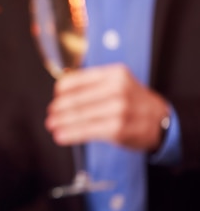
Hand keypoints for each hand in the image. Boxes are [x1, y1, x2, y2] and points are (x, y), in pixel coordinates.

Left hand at [45, 63, 169, 151]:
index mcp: (114, 74)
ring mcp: (118, 109)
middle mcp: (117, 89)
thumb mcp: (118, 82)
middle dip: (59, 108)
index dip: (61, 90)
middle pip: (77, 99)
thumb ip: (93, 83)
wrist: (160, 120)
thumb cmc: (133, 101)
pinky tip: (61, 136)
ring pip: (80, 116)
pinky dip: (70, 134)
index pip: (78, 80)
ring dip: (61, 122)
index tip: (55, 96)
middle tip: (50, 114)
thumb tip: (61, 90)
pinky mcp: (118, 128)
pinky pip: (87, 131)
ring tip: (52, 125)